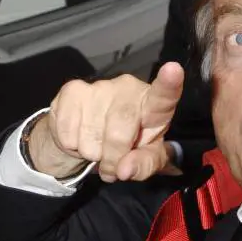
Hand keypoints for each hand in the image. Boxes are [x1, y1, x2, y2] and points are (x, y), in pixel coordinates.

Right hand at [28, 62, 184, 181]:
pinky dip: (71, 144)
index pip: (163, 95)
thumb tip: (124, 170)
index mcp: (153, 105)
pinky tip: (78, 137)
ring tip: (95, 147)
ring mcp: (99, 86)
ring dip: (91, 152)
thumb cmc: (126, 147)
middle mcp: (128, 88)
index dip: (168, 84)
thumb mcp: (144, 161)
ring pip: (91, 135)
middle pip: (119, 131)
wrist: (86, 139)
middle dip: (112, 158)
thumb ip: (142, 166)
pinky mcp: (72, 90)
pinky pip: (68, 130)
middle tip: (112, 166)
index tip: (173, 70)